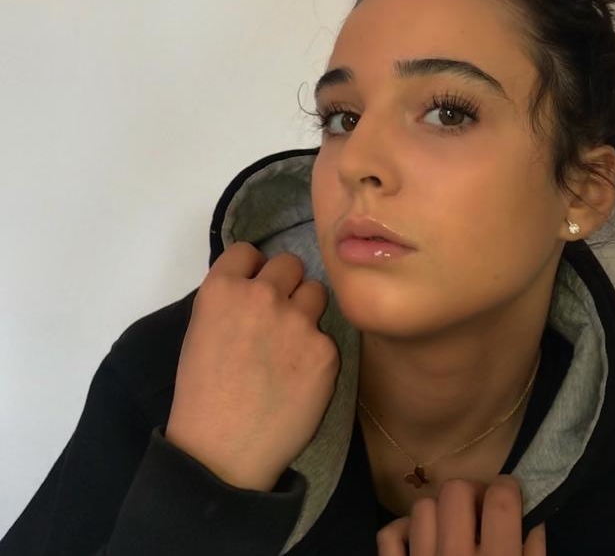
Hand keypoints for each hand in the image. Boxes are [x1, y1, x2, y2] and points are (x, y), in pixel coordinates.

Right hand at [165, 241, 339, 490]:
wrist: (222, 452)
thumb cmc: (202, 395)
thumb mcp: (200, 332)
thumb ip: (229, 302)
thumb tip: (254, 287)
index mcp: (222, 289)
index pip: (248, 251)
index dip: (251, 269)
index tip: (253, 287)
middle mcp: (262, 295)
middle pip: (289, 263)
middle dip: (285, 283)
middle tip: (278, 314)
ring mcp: (298, 321)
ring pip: (316, 292)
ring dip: (306, 310)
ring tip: (292, 343)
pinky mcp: (325, 350)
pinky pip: (326, 336)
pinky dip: (317, 352)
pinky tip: (300, 378)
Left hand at [376, 475, 545, 555]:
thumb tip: (533, 519)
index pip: (501, 499)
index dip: (507, 487)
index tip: (508, 494)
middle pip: (456, 491)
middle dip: (471, 493)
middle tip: (479, 509)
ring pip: (422, 507)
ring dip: (438, 513)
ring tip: (450, 527)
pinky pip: (389, 534)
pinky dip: (403, 532)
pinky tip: (419, 542)